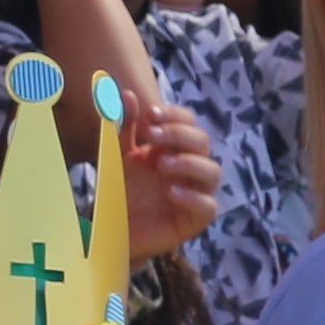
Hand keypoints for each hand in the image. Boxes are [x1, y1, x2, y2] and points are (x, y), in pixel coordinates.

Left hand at [122, 95, 224, 254]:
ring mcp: (196, 193)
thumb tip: (127, 95)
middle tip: (152, 136)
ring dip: (189, 163)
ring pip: (213, 171)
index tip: (152, 115)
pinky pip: (208, 206)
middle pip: (203, 141)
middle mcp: (189, 168)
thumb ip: (124, 127)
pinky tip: (170, 192)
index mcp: (174, 148)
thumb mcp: (119, 156)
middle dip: (179, 135)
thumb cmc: (121, 190)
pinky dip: (193, 197)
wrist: (111, 229)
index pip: (189, 122)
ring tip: (162, 164)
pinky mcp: (195, 219)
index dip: (175, 116)